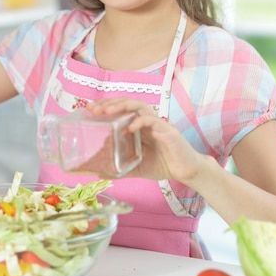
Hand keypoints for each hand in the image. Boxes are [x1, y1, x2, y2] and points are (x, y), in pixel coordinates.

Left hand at [88, 98, 205, 183]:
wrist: (185, 172)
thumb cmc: (163, 165)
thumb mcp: (136, 168)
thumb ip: (119, 169)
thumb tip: (98, 172)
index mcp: (138, 126)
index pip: (120, 109)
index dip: (105, 106)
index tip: (89, 109)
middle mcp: (146, 120)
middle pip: (126, 103)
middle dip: (109, 103)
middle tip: (94, 108)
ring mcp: (156, 123)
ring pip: (139, 106)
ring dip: (122, 106)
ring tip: (108, 111)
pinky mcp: (167, 130)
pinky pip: (152, 120)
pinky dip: (139, 122)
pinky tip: (129, 128)